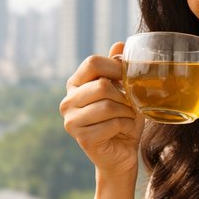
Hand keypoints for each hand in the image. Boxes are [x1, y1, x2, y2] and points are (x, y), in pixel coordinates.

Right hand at [60, 42, 142, 178]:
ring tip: (128, 118)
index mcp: (75, 84)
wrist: (121, 155)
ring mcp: (71, 120)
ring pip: (107, 105)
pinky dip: (125, 126)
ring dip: (127, 112)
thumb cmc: (123, 120)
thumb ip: (118, 69)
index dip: (116, 67)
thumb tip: (120, 43)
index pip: (92, 62)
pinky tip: (124, 131)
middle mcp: (68, 101)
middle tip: (131, 105)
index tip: (129, 78)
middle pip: (102, 85)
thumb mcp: (123, 91)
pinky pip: (111, 123)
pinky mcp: (81, 138)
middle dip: (124, 95)